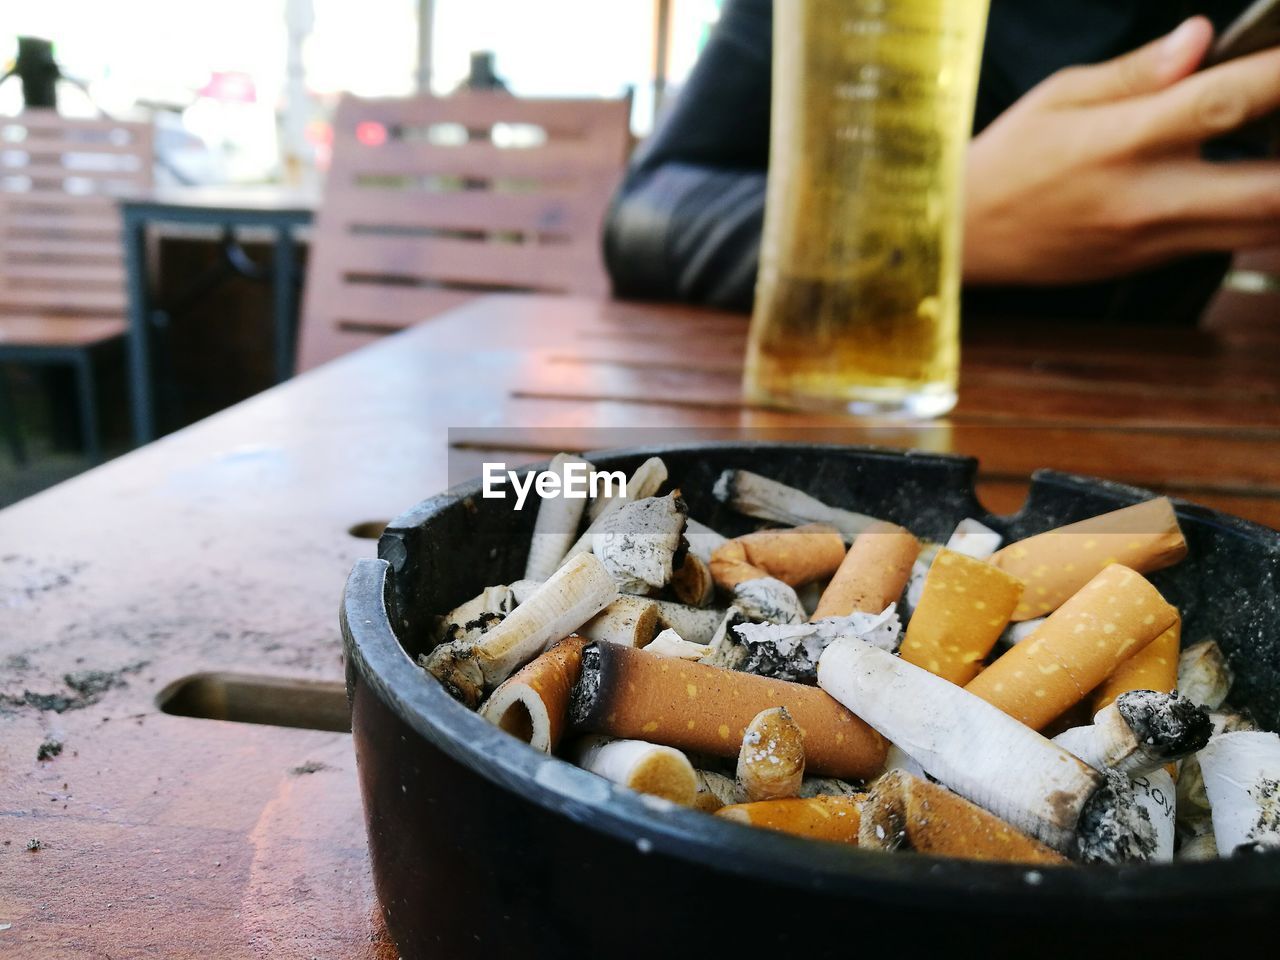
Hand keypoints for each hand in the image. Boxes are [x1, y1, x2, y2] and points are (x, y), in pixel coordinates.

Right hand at [964, 17, 1279, 284]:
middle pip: (1272, 192)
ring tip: (1278, 150)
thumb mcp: (1060, 97)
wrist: (965, 239)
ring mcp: (1155, 241)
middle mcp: (1147, 199)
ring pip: (1265, 229)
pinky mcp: (1154, 264)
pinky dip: (1264, 212)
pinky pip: (1232, 241)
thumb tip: (1201, 37)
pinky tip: (1257, 178)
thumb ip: (1138, 71)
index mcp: (1122, 142)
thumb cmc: (1009, 159)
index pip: (1225, 101)